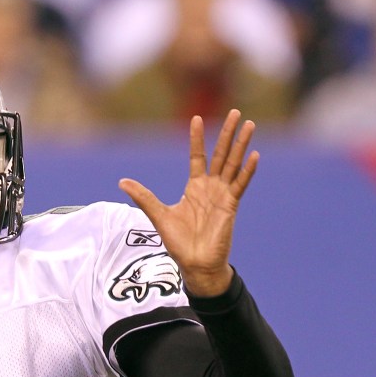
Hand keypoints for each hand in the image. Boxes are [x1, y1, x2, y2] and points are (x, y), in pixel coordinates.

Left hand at [118, 109, 257, 296]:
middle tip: (236, 112)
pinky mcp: (231, 206)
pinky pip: (240, 184)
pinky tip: (253, 154)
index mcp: (195, 187)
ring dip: (241, 144)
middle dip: (227, 133)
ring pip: (233, 164)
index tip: (196, 118)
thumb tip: (122, 182)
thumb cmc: (179, 242)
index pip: (198, 156)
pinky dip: (247, 170)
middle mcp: (211, 188)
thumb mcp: (158, 215)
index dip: (197, 138)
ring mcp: (223, 195)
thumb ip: (144, 197)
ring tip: (250, 124)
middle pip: (221, 154)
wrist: (195, 264)